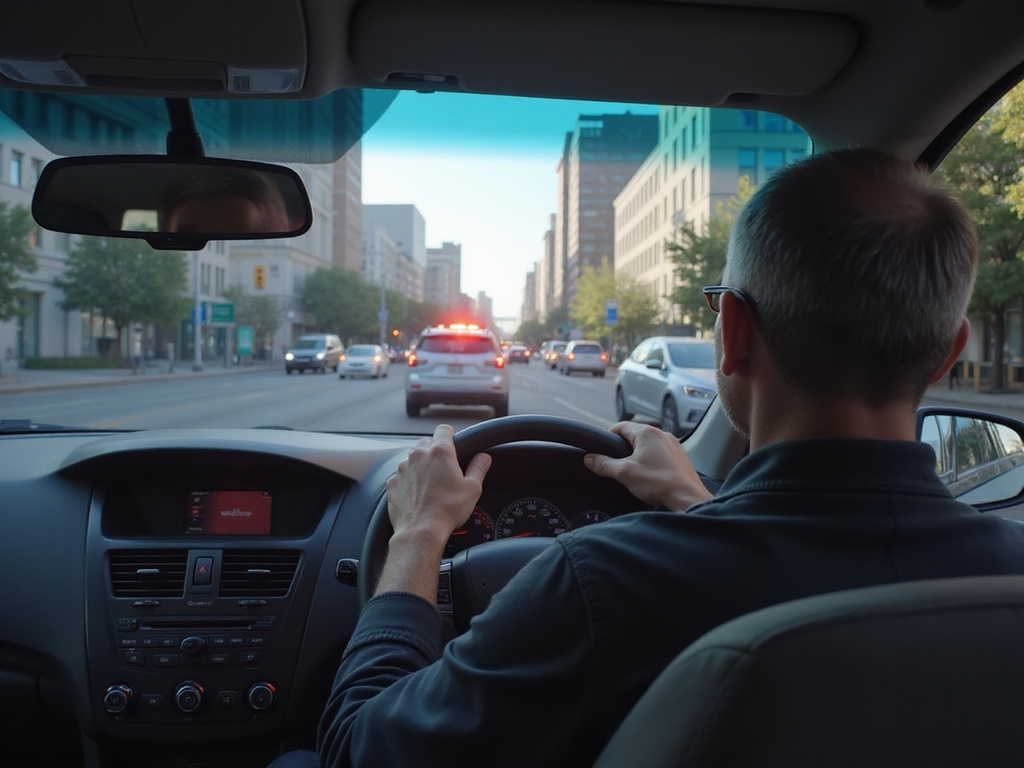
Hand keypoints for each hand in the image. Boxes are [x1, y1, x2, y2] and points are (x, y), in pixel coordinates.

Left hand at [375, 424, 491, 598]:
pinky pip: (401, 476)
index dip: (450, 435)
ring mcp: (402, 469)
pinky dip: (408, 482)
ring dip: (420, 467)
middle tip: (444, 470)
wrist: (421, 531)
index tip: (452, 442)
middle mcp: (418, 455)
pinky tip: (417, 495)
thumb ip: (479, 468)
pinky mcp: (392, 483)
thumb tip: (484, 458)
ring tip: (430, 485)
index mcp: (440, 452)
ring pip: (412, 459)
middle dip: (434, 453)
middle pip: (426, 443)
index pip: (444, 429)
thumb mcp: (472, 488)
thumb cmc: (447, 510)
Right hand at [584, 422, 712, 510]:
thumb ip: (603, 464)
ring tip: (633, 471)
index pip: (621, 426)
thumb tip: (589, 458)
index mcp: (647, 433)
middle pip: (635, 435)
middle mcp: (662, 434)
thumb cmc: (659, 483)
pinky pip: (660, 453)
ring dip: (638, 454)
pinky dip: (652, 461)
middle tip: (616, 463)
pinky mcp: (680, 457)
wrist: (687, 498)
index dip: (608, 436)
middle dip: (623, 447)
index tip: (601, 448)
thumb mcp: (624, 473)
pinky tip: (650, 475)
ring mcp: (673, 445)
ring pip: (648, 445)